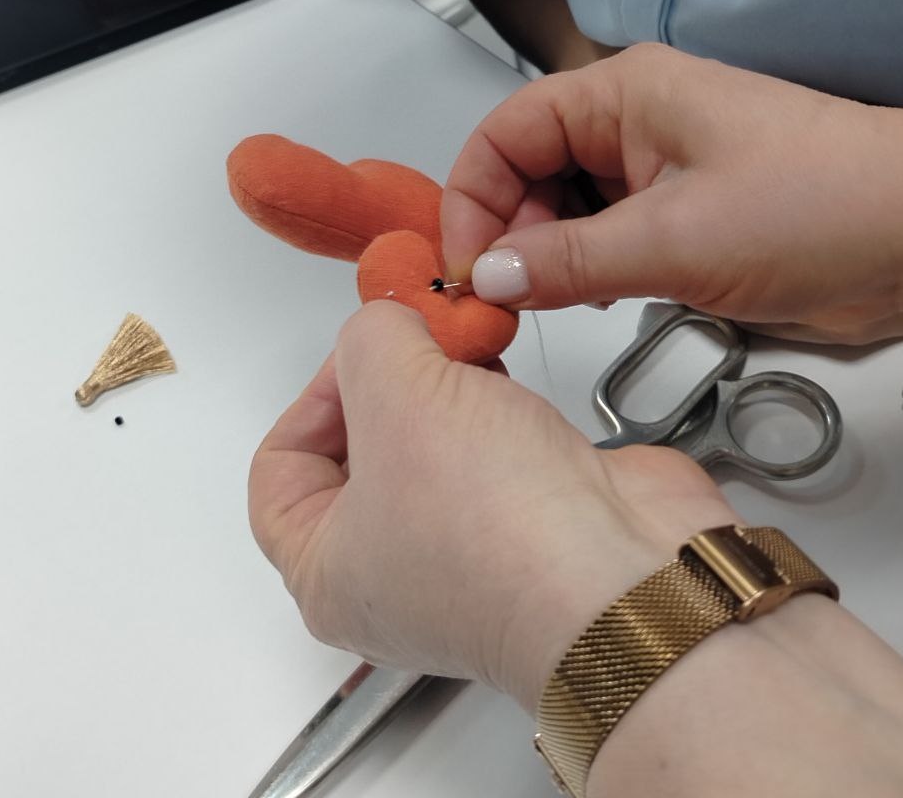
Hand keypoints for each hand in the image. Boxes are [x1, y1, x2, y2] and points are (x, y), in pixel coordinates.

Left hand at [249, 301, 732, 709]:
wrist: (623, 571)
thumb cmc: (497, 526)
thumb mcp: (395, 390)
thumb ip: (370, 337)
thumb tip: (384, 325)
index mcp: (326, 572)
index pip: (279, 471)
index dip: (313, 396)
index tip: (359, 353)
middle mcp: (392, 578)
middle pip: (360, 454)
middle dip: (388, 381)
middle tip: (412, 337)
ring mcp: (467, 557)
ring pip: (432, 448)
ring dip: (445, 387)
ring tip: (460, 343)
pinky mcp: (532, 528)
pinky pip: (494, 452)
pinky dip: (495, 404)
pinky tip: (505, 369)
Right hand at [442, 44, 902, 344]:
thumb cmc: (826, 201)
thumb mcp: (675, 239)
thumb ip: (569, 261)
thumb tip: (491, 272)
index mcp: (625, 94)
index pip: (506, 132)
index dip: (472, 196)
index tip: (463, 262)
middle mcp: (636, 126)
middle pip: (528, 170)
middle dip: (506, 232)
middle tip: (498, 293)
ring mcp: (660, 173)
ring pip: (565, 210)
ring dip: (545, 257)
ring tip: (544, 299)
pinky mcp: (684, 219)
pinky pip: (606, 240)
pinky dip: (585, 272)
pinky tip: (591, 298)